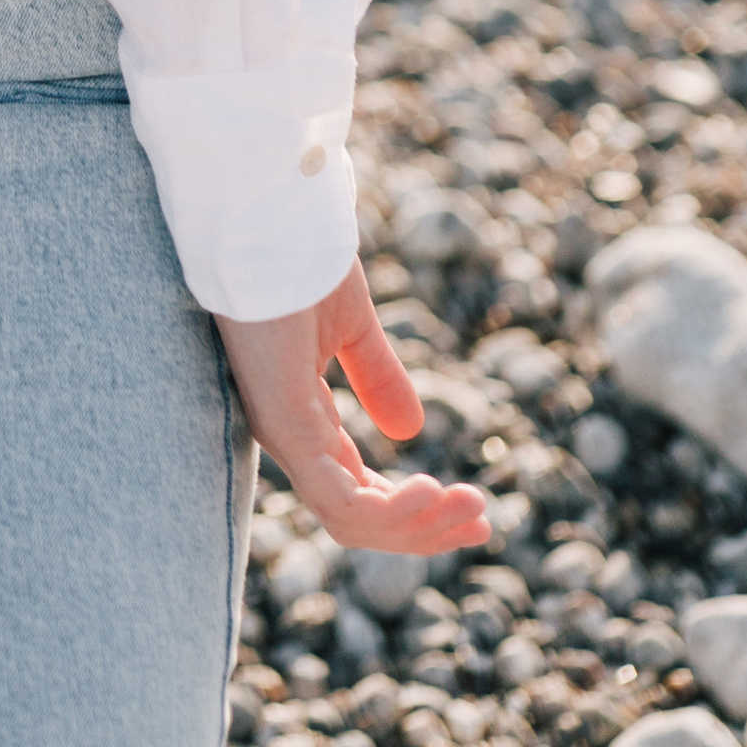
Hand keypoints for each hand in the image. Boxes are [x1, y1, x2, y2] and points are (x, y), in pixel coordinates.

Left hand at [215, 260, 494, 553]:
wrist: (264, 216)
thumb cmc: (295, 258)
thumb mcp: (352, 325)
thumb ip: (377, 377)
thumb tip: (410, 431)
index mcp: (305, 419)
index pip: (357, 494)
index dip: (414, 512)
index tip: (474, 513)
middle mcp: (291, 438)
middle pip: (357, 519)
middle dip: (424, 529)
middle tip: (482, 523)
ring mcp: (284, 435)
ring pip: (350, 521)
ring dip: (418, 525)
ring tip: (471, 509)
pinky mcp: (285, 426)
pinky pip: (338, 500)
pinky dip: (390, 512)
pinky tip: (433, 492)